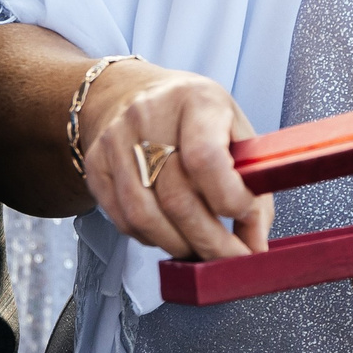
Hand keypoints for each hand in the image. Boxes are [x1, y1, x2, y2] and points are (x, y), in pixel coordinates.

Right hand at [76, 62, 272, 260]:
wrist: (130, 94)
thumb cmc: (193, 117)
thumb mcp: (234, 131)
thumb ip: (253, 185)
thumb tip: (256, 245)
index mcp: (196, 100)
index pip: (206, 158)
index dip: (229, 198)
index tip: (244, 215)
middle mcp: (149, 116)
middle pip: (176, 197)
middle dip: (209, 240)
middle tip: (229, 258)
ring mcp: (115, 141)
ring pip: (145, 216)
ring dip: (178, 245)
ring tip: (200, 249)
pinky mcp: (95, 166)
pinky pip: (123, 220)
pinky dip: (152, 238)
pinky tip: (171, 234)